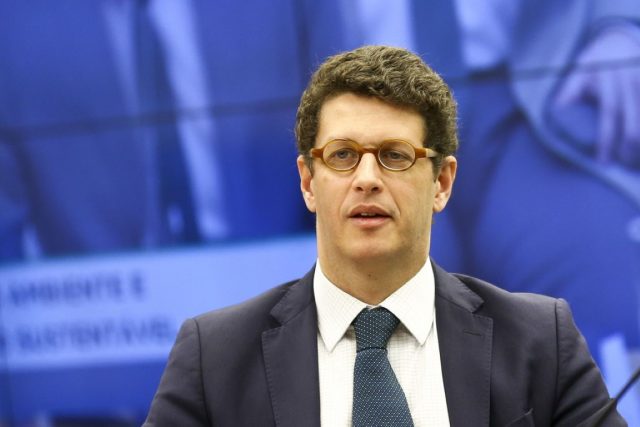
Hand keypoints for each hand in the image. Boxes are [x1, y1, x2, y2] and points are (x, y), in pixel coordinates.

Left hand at [553, 25, 639, 167]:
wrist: (617, 38)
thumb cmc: (593, 63)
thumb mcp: (576, 74)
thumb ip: (569, 94)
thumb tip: (558, 114)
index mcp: (608, 79)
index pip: (610, 114)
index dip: (607, 138)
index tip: (604, 161)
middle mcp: (631, 77)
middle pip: (634, 117)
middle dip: (630, 144)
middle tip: (626, 164)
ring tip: (638, 160)